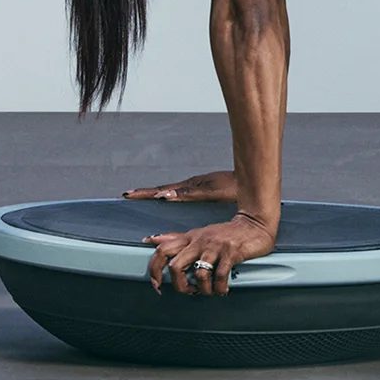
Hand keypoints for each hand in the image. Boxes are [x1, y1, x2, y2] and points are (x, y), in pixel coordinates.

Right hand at [122, 170, 237, 205]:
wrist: (252, 181)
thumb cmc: (234, 188)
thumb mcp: (211, 193)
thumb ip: (189, 194)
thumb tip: (166, 195)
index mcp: (191, 186)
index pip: (162, 190)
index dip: (146, 194)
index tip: (128, 194)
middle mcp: (191, 185)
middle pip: (163, 189)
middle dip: (146, 192)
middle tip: (127, 194)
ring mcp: (196, 185)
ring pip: (171, 189)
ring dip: (155, 193)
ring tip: (141, 196)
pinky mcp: (202, 188)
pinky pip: (180, 191)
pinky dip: (168, 194)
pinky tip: (166, 197)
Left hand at [142, 213, 278, 294]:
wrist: (254, 224)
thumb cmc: (226, 233)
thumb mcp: (197, 233)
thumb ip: (175, 238)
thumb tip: (151, 239)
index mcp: (189, 238)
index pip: (162, 250)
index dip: (154, 269)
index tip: (156, 284)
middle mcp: (199, 242)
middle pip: (175, 266)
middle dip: (179, 285)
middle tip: (188, 291)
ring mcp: (215, 247)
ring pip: (198, 273)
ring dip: (203, 289)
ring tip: (210, 291)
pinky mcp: (230, 252)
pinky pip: (220, 276)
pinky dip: (219, 288)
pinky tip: (222, 289)